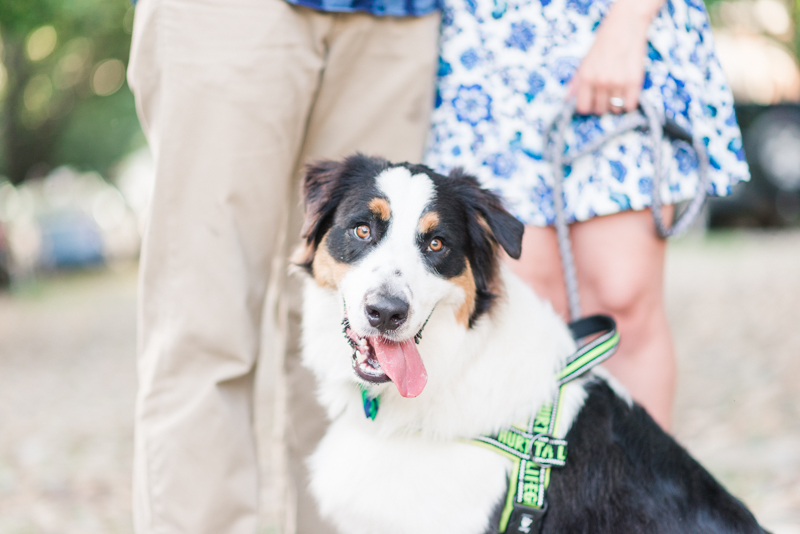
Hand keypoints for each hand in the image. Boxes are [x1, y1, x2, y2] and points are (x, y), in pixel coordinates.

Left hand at [569, 0, 663, 114]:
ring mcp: (618, 83)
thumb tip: (567, 99)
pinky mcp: (634, 82)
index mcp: (586, 78)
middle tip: (606, 93)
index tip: (592, 101)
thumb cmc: (603, 44)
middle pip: (599, 110)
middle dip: (602, 105)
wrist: (625, 27)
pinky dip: (629, 102)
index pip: (583, 108)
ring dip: (616, 103)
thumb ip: (576, 82)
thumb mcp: (584, 62)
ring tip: (617, 91)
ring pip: (615, 109)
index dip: (588, 106)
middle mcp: (601, 82)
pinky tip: (627, 93)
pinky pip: (630, 105)